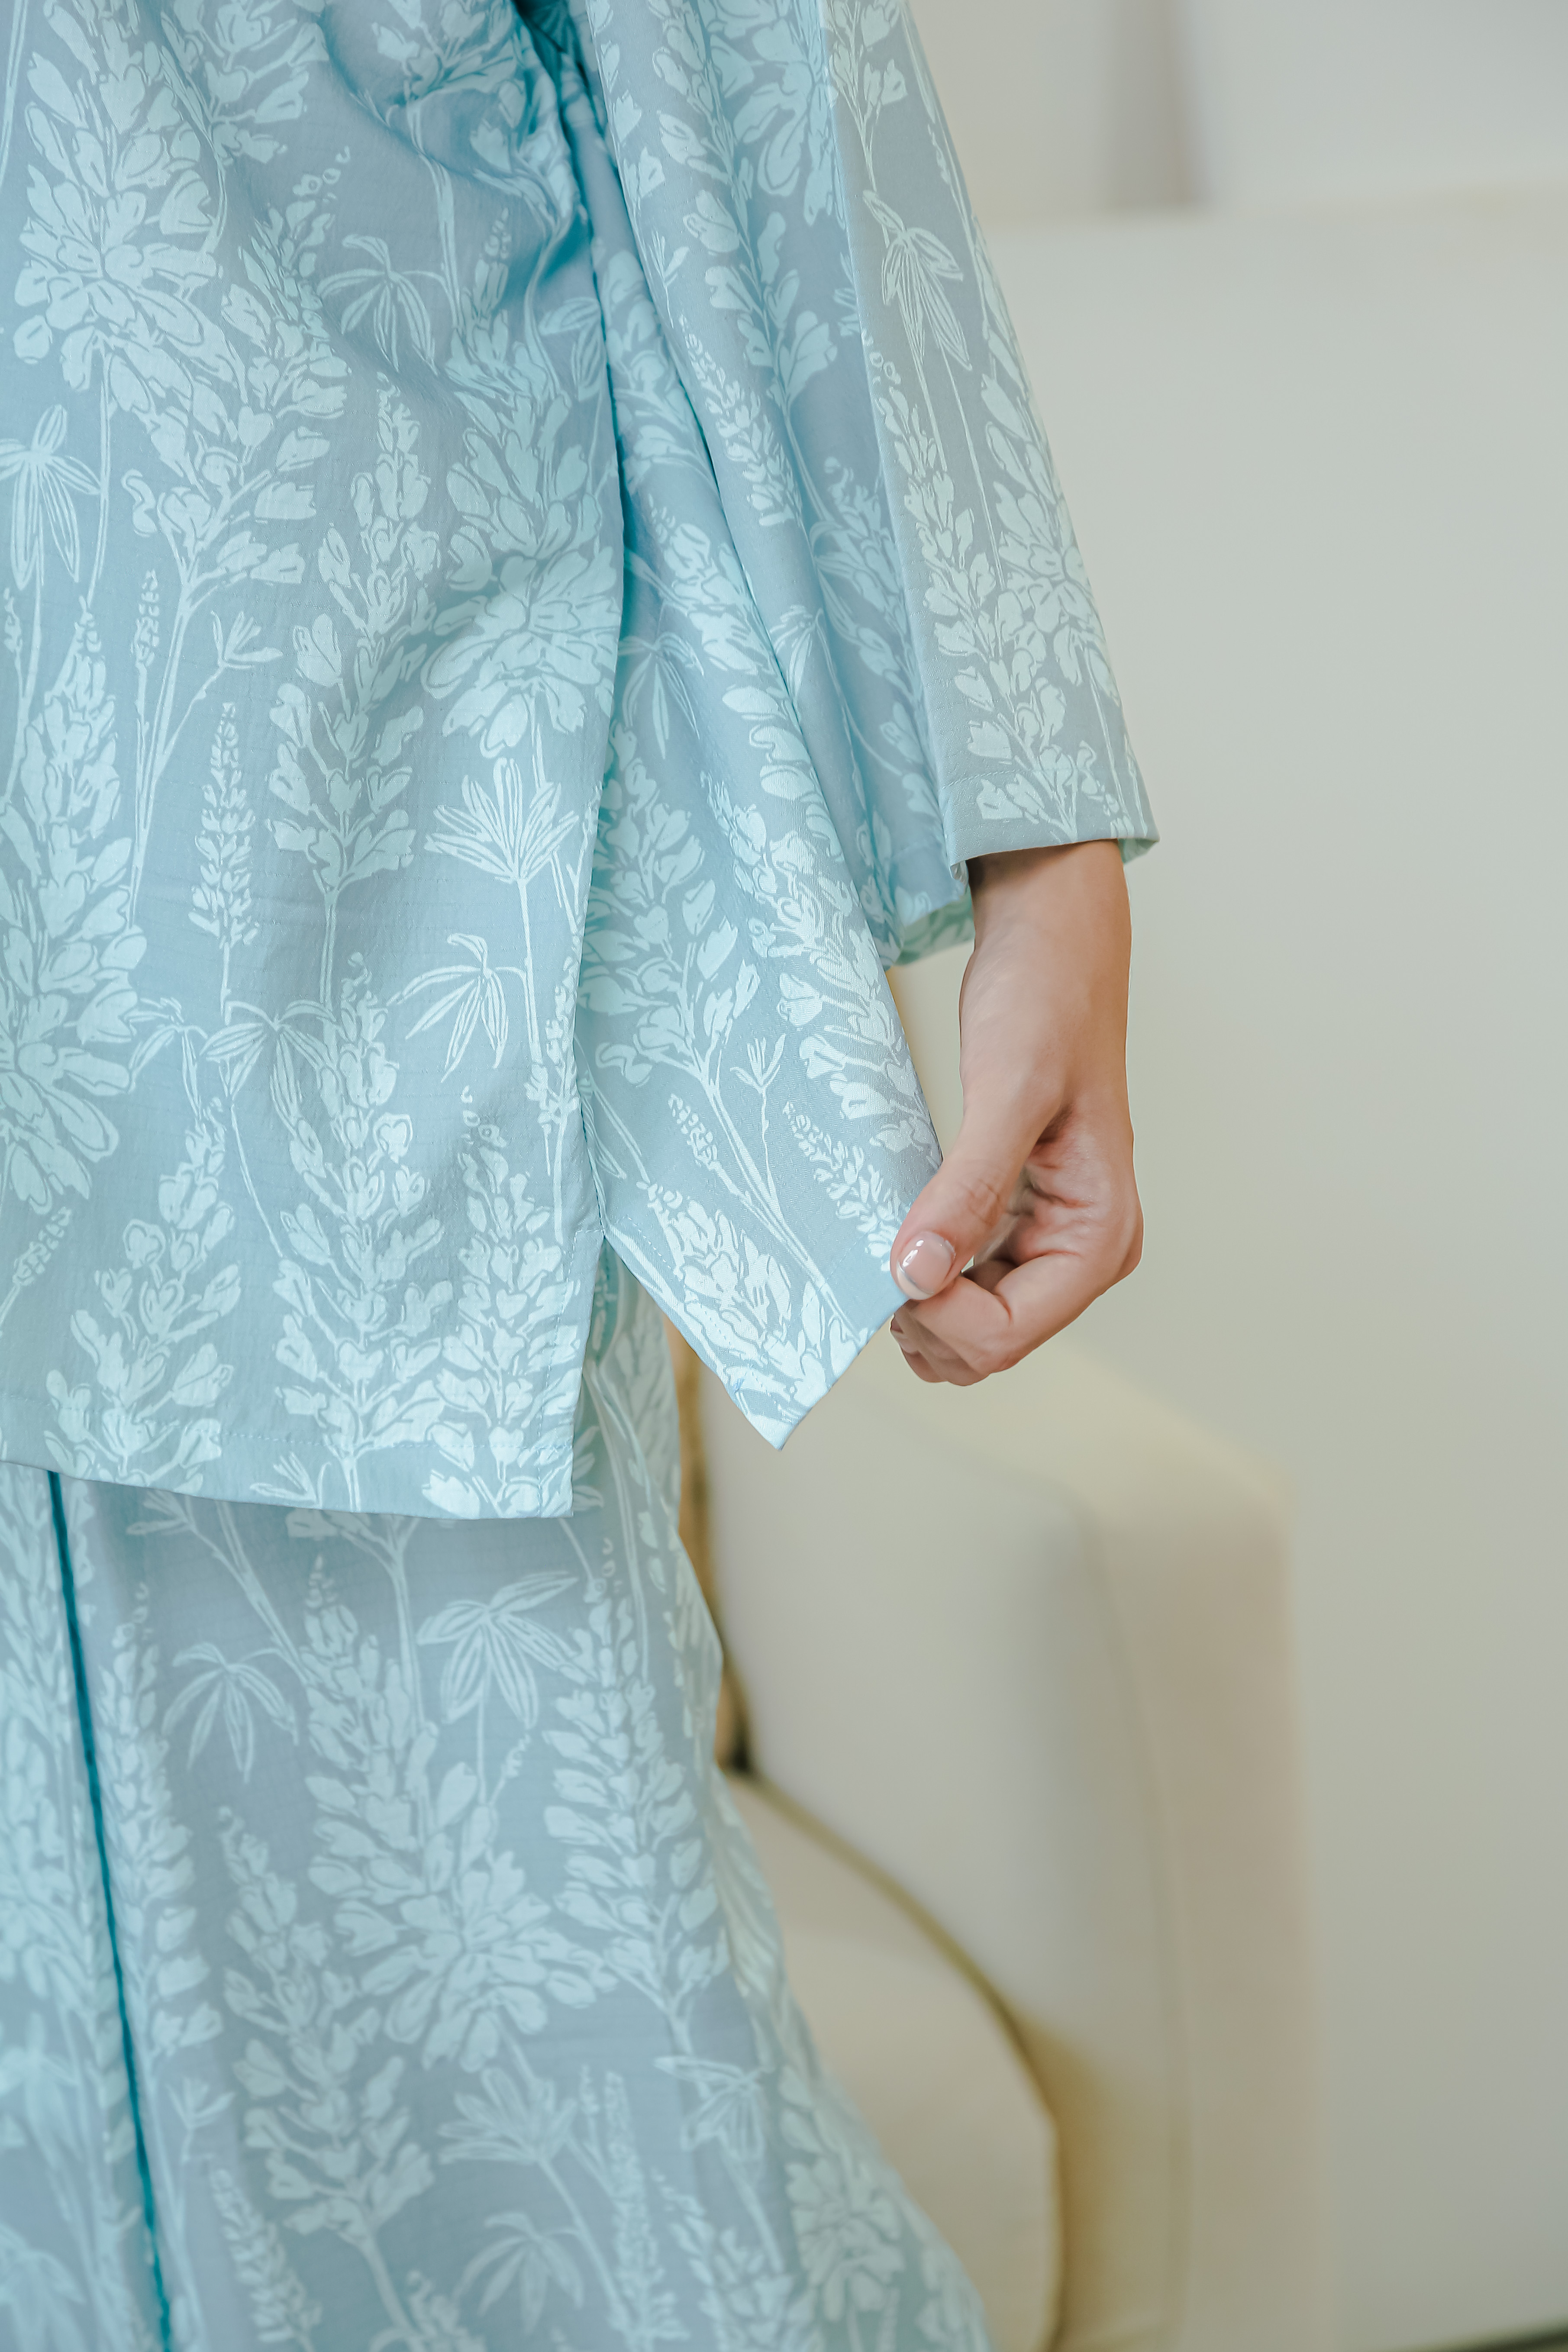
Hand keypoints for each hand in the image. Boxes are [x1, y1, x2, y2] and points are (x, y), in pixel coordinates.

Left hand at [888, 840, 1141, 1384]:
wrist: (1053, 945)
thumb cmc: (1046, 1003)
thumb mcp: (1007, 1091)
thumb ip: (969, 1190)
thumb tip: (916, 1276)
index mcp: (1101, 1238)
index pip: (1006, 1336)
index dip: (935, 1316)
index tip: (887, 1262)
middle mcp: (1082, 1254)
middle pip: (987, 1347)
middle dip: (924, 1316)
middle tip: (877, 1250)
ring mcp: (1050, 1242)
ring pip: (969, 1325)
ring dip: (918, 1301)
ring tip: (886, 1234)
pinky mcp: (1017, 1221)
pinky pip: (962, 1282)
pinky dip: (922, 1270)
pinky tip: (899, 1227)